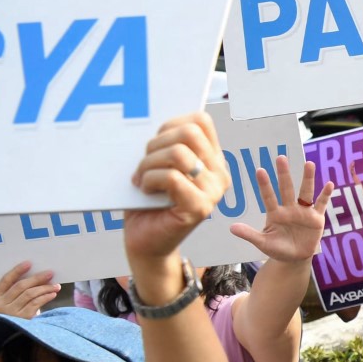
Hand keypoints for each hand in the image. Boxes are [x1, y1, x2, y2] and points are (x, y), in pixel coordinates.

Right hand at [0, 262, 58, 319]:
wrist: (20, 332)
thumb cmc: (20, 311)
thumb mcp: (15, 300)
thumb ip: (21, 289)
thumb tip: (40, 274)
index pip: (6, 280)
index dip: (17, 271)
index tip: (29, 263)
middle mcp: (1, 304)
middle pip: (20, 286)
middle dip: (37, 278)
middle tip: (50, 273)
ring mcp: (11, 312)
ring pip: (30, 294)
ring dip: (45, 287)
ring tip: (56, 285)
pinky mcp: (22, 318)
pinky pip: (36, 303)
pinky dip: (45, 297)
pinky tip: (53, 293)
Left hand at [125, 112, 228, 263]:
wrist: (145, 240)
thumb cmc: (148, 201)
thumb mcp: (160, 164)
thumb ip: (169, 144)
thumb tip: (160, 121)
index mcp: (213, 160)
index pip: (201, 120)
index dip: (171, 124)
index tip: (156, 144)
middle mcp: (220, 174)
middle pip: (189, 133)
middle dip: (156, 144)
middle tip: (144, 163)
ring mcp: (213, 192)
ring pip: (178, 153)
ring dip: (148, 163)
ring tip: (142, 178)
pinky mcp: (200, 208)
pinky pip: (171, 177)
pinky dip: (149, 180)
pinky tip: (145, 190)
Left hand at [228, 155, 336, 264]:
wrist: (295, 258)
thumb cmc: (277, 249)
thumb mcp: (263, 243)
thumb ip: (250, 235)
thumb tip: (232, 228)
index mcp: (275, 214)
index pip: (268, 197)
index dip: (265, 185)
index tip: (260, 170)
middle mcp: (289, 209)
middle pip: (286, 189)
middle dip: (284, 174)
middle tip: (280, 158)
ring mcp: (303, 212)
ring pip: (306, 192)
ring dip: (308, 179)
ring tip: (309, 164)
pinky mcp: (316, 218)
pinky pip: (321, 204)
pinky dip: (326, 195)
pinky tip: (330, 184)